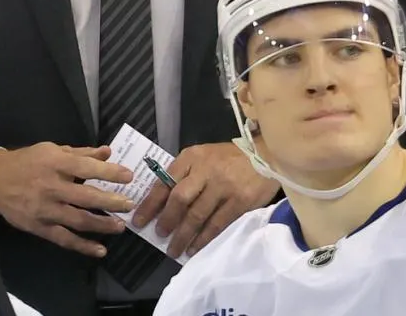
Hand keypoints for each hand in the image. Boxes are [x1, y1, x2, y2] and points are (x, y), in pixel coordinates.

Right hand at [0, 143, 134, 257]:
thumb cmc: (27, 162)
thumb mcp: (52, 150)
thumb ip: (81, 153)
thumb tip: (107, 152)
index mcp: (55, 163)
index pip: (87, 167)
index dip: (109, 172)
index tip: (129, 176)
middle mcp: (52, 187)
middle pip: (86, 196)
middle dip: (111, 201)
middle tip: (129, 204)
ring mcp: (46, 210)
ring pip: (78, 220)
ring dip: (102, 224)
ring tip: (120, 226)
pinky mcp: (39, 227)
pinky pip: (64, 239)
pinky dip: (83, 246)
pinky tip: (100, 250)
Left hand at [131, 142, 278, 258]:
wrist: (265, 154)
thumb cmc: (229, 158)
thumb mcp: (203, 157)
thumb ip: (185, 174)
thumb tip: (162, 202)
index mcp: (191, 157)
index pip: (165, 182)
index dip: (151, 204)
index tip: (139, 220)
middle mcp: (206, 170)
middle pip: (179, 199)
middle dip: (167, 221)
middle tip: (160, 235)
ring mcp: (223, 186)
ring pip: (197, 215)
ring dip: (183, 235)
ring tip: (175, 249)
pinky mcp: (240, 201)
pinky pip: (217, 224)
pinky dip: (204, 239)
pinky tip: (195, 248)